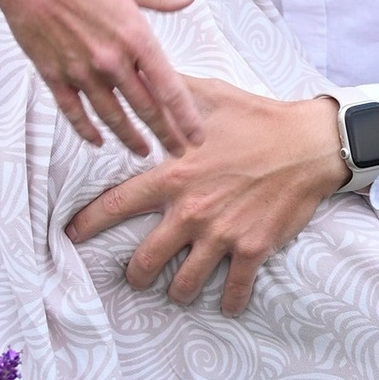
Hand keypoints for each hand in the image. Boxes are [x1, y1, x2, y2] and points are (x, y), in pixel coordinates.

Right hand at [0, 0, 199, 156]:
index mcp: (136, 38)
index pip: (169, 88)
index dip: (185, 117)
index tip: (196, 137)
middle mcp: (112, 62)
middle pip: (145, 109)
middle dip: (165, 134)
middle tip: (178, 153)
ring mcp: (82, 73)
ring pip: (112, 116)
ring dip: (130, 138)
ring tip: (143, 151)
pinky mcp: (55, 77)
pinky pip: (74, 113)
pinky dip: (87, 130)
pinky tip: (97, 141)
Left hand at [64, 79, 345, 315]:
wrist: (308, 144)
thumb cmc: (255, 117)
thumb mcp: (207, 95)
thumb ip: (168, 93)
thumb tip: (138, 74)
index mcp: (173, 176)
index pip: (116, 205)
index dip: (88, 224)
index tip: (70, 236)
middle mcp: (192, 211)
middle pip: (145, 260)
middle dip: (136, 274)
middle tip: (136, 276)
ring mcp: (222, 234)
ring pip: (184, 283)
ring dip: (178, 291)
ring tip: (177, 291)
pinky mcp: (252, 249)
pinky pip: (234, 289)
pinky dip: (229, 301)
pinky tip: (225, 305)